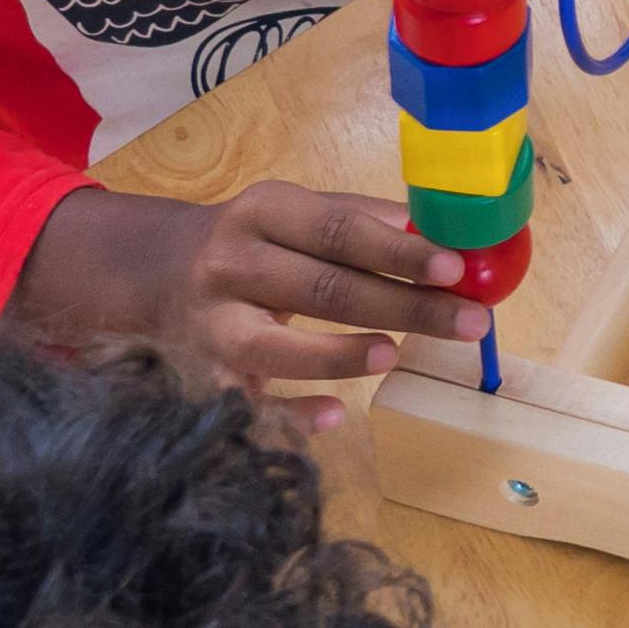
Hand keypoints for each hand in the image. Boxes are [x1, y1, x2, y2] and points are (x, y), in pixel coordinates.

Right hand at [17, 181, 482, 411]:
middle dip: (402, 306)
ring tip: (395, 354)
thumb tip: (439, 233)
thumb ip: (361, 220)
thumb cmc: (257, 241)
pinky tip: (335, 415)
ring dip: (337, 354)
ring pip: (274, 346)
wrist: (159, 271)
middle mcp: (230, 266)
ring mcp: (213, 324)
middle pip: (321, 289)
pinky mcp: (207, 374)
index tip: (455, 267)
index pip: (336, 231)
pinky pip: (248, 402)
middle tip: (470, 321)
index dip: (397, 250)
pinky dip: (289, 414)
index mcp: (261, 213)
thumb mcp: (296, 212)